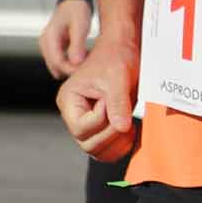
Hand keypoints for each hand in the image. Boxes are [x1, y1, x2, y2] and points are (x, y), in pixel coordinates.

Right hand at [38, 0, 92, 77]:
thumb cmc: (77, 10)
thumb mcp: (80, 26)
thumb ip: (77, 45)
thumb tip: (75, 63)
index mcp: (49, 37)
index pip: (57, 62)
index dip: (71, 70)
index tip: (86, 72)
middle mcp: (45, 43)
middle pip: (55, 66)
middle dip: (71, 70)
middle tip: (90, 69)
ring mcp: (48, 45)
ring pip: (58, 64)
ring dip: (72, 66)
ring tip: (89, 61)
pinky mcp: (55, 46)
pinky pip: (61, 59)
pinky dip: (72, 61)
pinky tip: (86, 57)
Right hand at [57, 44, 136, 159]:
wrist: (123, 52)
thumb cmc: (116, 59)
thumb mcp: (118, 78)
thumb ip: (118, 103)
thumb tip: (121, 128)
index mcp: (69, 101)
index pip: (81, 128)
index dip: (101, 121)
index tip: (112, 103)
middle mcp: (74, 115)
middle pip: (87, 143)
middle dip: (111, 134)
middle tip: (125, 116)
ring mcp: (87, 123)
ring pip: (97, 150)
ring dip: (117, 143)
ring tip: (130, 125)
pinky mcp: (101, 127)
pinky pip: (107, 149)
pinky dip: (121, 146)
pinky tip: (132, 132)